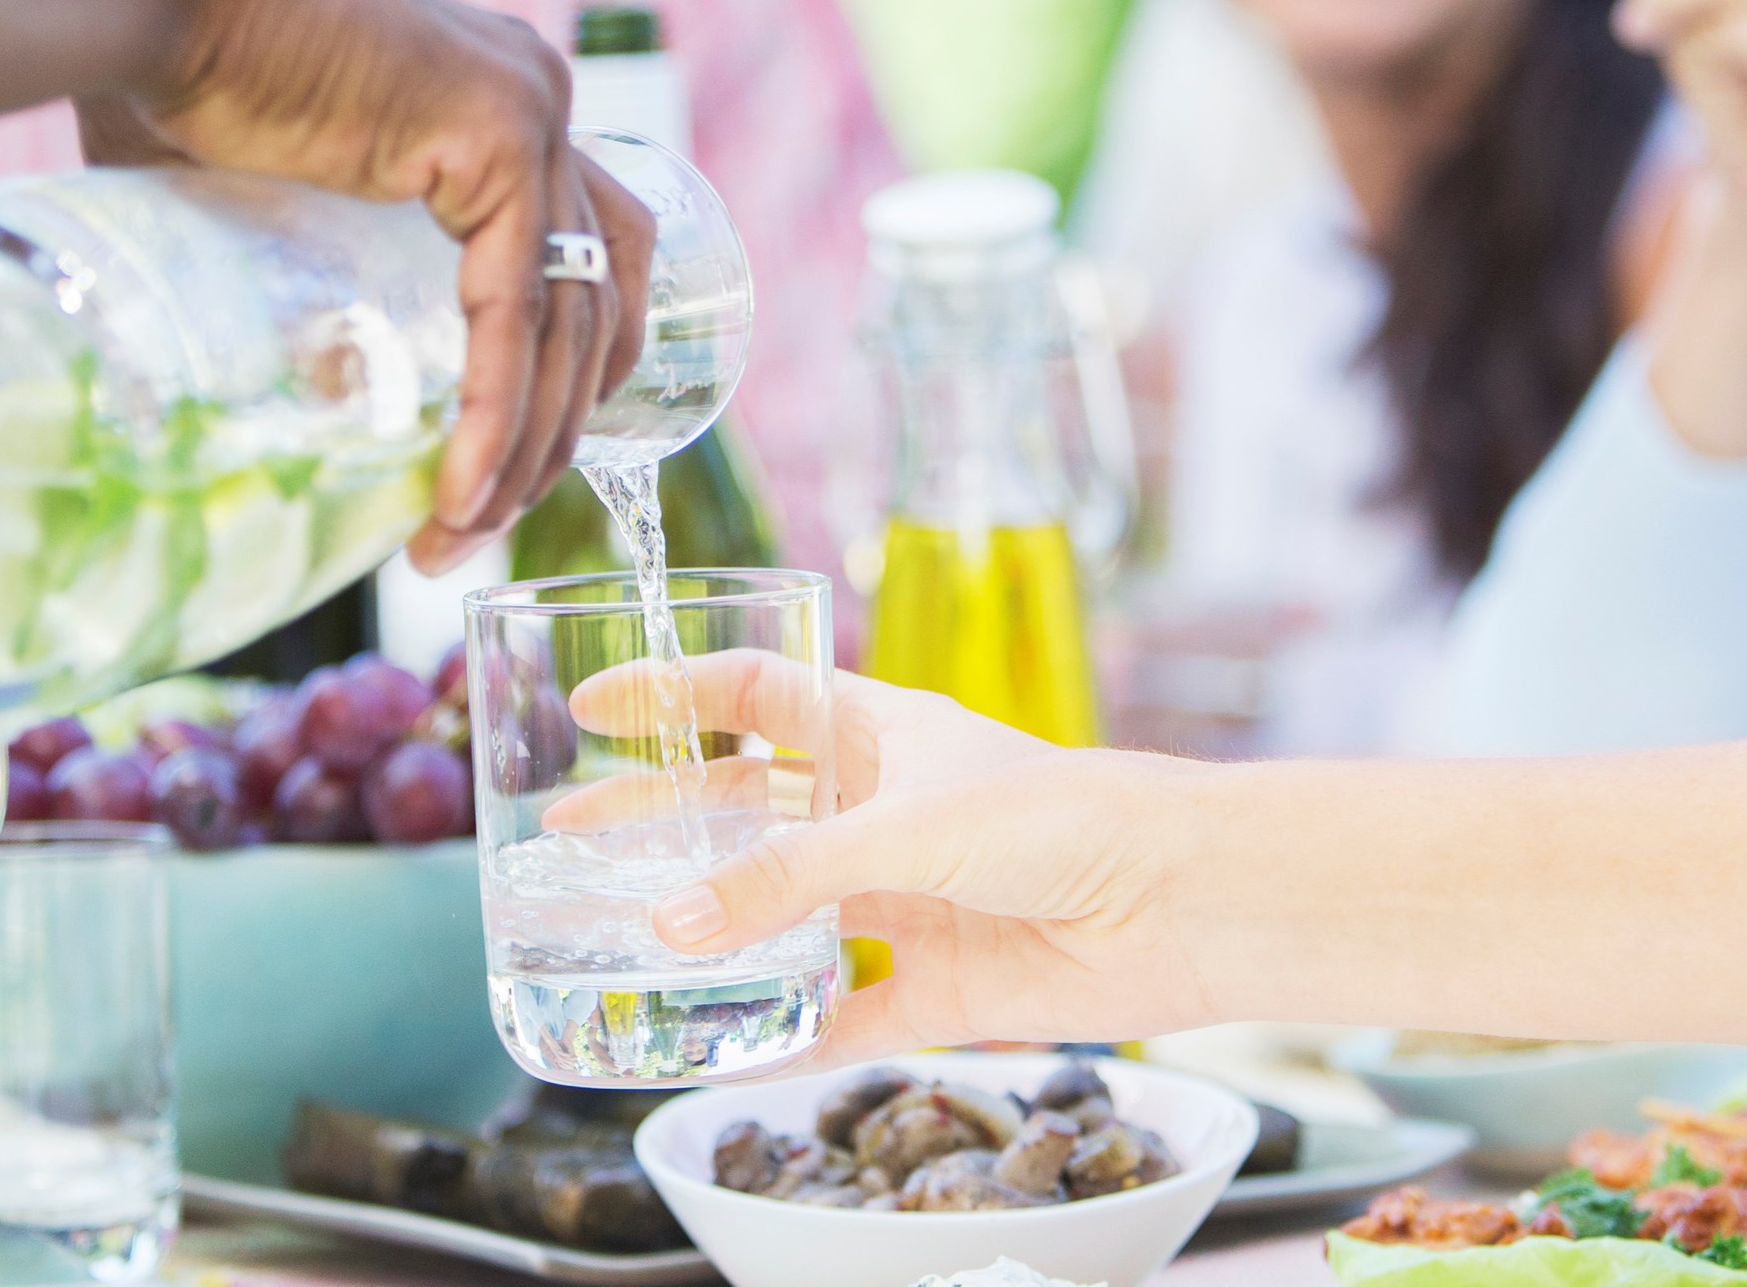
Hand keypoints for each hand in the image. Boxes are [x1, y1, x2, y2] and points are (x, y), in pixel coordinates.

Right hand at [120, 0, 654, 566]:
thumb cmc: (167, 74)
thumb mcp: (270, 191)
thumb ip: (301, 263)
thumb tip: (270, 376)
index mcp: (495, 102)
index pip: (581, 254)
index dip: (563, 366)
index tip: (503, 463)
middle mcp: (535, 99)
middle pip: (596, 296)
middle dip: (553, 428)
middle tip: (477, 521)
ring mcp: (531, 109)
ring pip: (569, 318)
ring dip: (525, 446)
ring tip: (456, 540)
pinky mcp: (499, 135)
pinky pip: (518, 308)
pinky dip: (496, 410)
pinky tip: (461, 493)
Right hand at [633, 660, 1232, 1062]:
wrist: (1177, 901)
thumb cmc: (1064, 817)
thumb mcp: (907, 827)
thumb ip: (786, 874)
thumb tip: (673, 923)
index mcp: (880, 734)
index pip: (756, 694)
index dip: (676, 691)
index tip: (595, 704)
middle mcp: (884, 810)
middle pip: (748, 810)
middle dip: (660, 820)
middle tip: (569, 839)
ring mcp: (908, 897)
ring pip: (786, 916)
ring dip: (713, 932)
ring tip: (624, 947)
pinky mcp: (938, 981)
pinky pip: (844, 1014)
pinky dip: (786, 1037)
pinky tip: (722, 1055)